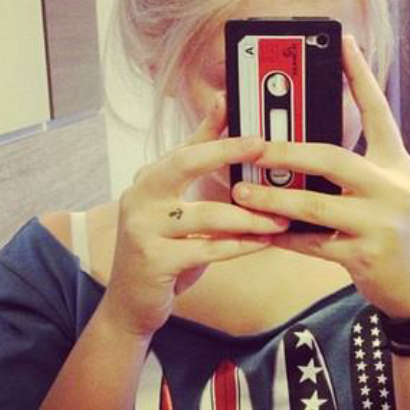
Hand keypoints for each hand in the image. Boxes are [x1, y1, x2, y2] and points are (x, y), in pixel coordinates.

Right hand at [102, 94, 290, 337]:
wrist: (130, 301)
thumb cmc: (163, 248)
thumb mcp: (177, 205)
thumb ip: (201, 168)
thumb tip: (224, 117)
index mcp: (149, 179)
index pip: (186, 145)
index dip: (214, 126)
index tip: (239, 107)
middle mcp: (140, 197)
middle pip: (184, 164)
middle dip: (225, 151)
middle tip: (262, 146)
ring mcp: (143, 228)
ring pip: (206, 214)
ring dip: (249, 216)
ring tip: (280, 217)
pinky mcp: (154, 260)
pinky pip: (208, 249)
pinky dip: (239, 245)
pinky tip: (263, 242)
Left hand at [232, 35, 409, 319]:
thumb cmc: (394, 227)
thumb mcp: (389, 187)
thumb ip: (358, 164)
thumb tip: (304, 142)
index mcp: (396, 164)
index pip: (378, 111)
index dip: (360, 76)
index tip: (341, 42)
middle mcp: (392, 188)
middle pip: (334, 159)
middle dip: (287, 151)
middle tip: (253, 147)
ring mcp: (380, 223)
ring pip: (316, 206)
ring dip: (273, 198)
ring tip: (242, 191)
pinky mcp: (364, 256)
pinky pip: (312, 244)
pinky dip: (283, 237)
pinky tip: (259, 230)